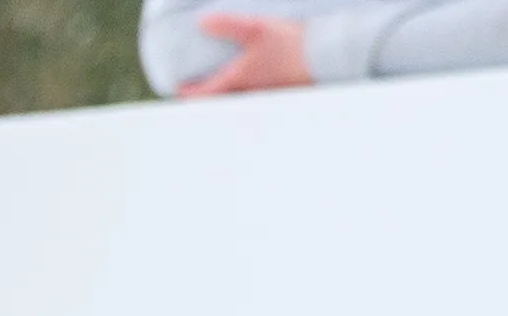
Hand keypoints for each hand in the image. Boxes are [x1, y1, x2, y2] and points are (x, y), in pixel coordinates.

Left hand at [174, 12, 312, 88]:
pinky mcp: (284, 92)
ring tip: (227, 82)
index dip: (189, 92)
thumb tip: (203, 22)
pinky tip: (258, 78)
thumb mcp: (256, 29)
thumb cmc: (292, 45)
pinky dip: (251, 89)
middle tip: (201, 88)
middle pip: (222, 101)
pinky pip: (261, 94)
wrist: (327, 55)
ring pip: (242, 100)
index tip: (180, 88)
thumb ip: (228, 25)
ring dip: (231, 94)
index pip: (206, 94)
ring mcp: (268, 96)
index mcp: (239, 81)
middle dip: (210, 95)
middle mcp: (251, 94)